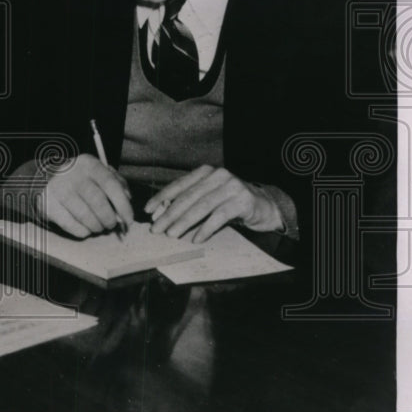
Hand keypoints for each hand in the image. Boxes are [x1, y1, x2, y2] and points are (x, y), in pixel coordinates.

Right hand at [37, 154, 133, 237]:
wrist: (45, 179)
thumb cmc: (81, 179)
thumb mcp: (98, 173)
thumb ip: (117, 184)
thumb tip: (128, 200)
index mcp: (89, 164)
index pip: (111, 185)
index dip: (123, 205)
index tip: (129, 220)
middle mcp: (72, 174)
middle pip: (98, 202)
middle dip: (109, 219)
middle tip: (111, 225)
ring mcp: (58, 189)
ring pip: (85, 216)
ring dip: (97, 227)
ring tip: (99, 226)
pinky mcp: (48, 205)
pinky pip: (71, 225)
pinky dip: (82, 231)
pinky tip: (85, 227)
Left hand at [144, 165, 282, 242]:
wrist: (264, 207)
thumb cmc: (229, 203)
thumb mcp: (208, 198)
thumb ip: (188, 202)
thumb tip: (160, 214)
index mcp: (205, 172)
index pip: (178, 185)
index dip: (161, 198)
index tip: (148, 211)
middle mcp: (218, 175)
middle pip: (188, 197)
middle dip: (169, 214)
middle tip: (157, 228)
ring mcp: (231, 187)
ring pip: (201, 206)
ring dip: (184, 222)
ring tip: (172, 235)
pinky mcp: (243, 201)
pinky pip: (219, 216)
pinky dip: (205, 228)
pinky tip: (196, 239)